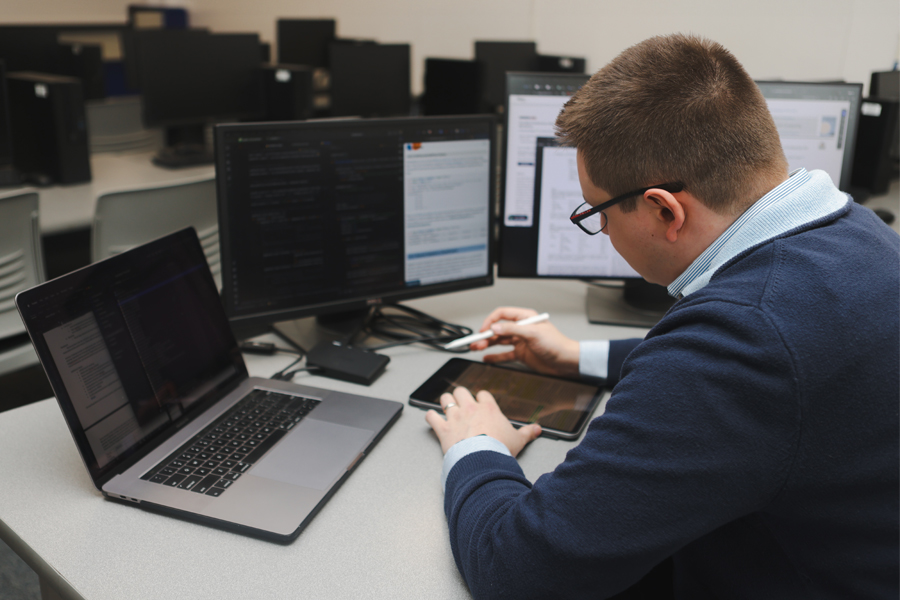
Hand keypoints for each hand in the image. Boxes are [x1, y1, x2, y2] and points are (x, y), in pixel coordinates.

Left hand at [425, 387, 540, 455]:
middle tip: (461, 402)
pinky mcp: (443, 428)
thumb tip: (538, 429)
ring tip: (447, 405)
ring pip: (445, 399)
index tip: (481, 402)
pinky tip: (432, 418)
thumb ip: (528, 432)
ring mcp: (455, 417)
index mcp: (488, 408)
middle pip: (461, 391)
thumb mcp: (518, 440)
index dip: (481, 398)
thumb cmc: (499, 449)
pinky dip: (430, 417)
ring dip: (445, 402)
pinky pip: (431, 417)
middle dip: (460, 395)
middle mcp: (470, 409)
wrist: (483, 460)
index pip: (483, 394)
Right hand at [469, 307, 579, 376]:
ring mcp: (521, 341)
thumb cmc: (557, 344)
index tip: (483, 330)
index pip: (502, 315)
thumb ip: (513, 329)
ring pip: (499, 341)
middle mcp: (522, 328)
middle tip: (475, 342)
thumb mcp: (533, 333)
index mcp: (525, 317)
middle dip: (485, 335)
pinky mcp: (522, 354)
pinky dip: (495, 356)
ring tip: (477, 349)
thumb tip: (496, 328)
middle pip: (498, 329)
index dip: (490, 322)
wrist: (567, 361)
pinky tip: (487, 358)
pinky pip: (504, 354)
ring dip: (487, 345)